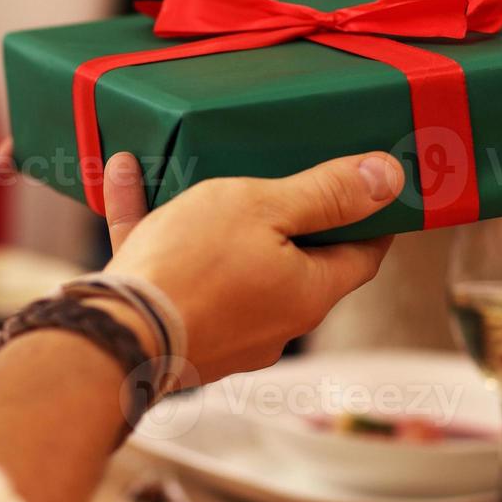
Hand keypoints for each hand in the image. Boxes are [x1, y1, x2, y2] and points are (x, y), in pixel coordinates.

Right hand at [104, 151, 403, 381]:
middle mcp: (274, 322)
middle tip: (285, 170)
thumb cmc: (193, 269)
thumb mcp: (264, 207)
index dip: (372, 219)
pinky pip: (169, 266)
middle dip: (290, 215)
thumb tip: (389, 180)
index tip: (374, 188)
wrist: (112, 335)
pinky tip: (125, 175)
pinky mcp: (174, 328)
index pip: (363, 254)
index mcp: (308, 292)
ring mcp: (223, 331)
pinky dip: (153, 225)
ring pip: (225, 260)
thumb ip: (325, 193)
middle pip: (296, 259)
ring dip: (208, 212)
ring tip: (189, 166)